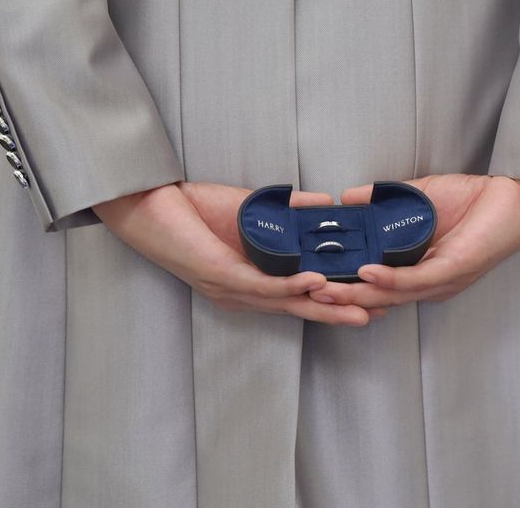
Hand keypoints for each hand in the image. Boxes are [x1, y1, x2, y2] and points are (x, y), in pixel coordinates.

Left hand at [93, 182, 372, 325]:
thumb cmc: (190, 209)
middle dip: (338, 313)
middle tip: (376, 315)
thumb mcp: (251, 207)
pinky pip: (258, 285)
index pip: (298, 298)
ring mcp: (228, 287)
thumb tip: (325, 204)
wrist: (143, 203)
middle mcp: (240, 293)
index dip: (335, 301)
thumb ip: (288, 208)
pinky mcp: (217, 274)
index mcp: (249, 282)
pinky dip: (288, 286)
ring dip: (323, 307)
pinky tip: (312, 283)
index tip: (372, 300)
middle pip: (297, 309)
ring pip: (283, 303)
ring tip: (357, 308)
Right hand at [310, 175, 519, 307]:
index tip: (308, 282)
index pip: (376, 286)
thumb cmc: (478, 199)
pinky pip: (418, 279)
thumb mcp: (421, 196)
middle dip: (340, 299)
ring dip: (357, 294)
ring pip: (393, 294)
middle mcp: (431, 283)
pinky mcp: (457, 268)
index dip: (343, 288)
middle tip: (305, 295)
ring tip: (325, 290)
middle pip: (378, 298)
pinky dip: (389, 278)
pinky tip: (366, 274)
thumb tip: (348, 197)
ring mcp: (444, 279)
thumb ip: (384, 200)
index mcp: (422, 271)